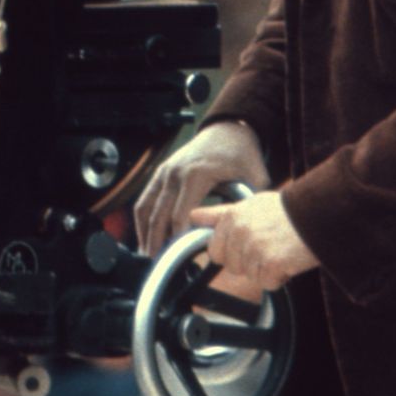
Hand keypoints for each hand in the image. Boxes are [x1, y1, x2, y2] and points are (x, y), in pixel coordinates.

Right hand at [134, 120, 269, 255]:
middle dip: (158, 243)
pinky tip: (146, 236)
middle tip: (160, 266)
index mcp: (196, 175)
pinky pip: (145, 199)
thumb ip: (250, 203)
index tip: (179, 259)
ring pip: (146, 208)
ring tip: (149, 256)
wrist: (227, 129)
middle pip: (159, 216)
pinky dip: (142, 219)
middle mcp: (176, 173)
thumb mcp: (253, 175)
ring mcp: (165, 171)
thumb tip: (248, 229)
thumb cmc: (240, 153)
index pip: (181, 216)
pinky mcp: (161, 172)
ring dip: (145, 234)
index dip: (178, 240)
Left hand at [189, 190, 318, 290]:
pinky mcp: (270, 263)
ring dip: (266, 269)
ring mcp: (254, 248)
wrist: (319, 214)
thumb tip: (194, 217)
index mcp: (232, 217)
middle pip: (231, 266)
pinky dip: (280, 277)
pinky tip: (289, 259)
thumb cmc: (287, 210)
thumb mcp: (252, 204)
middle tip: (268, 245)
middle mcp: (239, 232)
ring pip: (250, 276)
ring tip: (281, 248)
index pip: (214, 249)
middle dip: (248, 262)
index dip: (230, 251)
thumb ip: (221, 214)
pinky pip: (268, 283)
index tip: (245, 245)